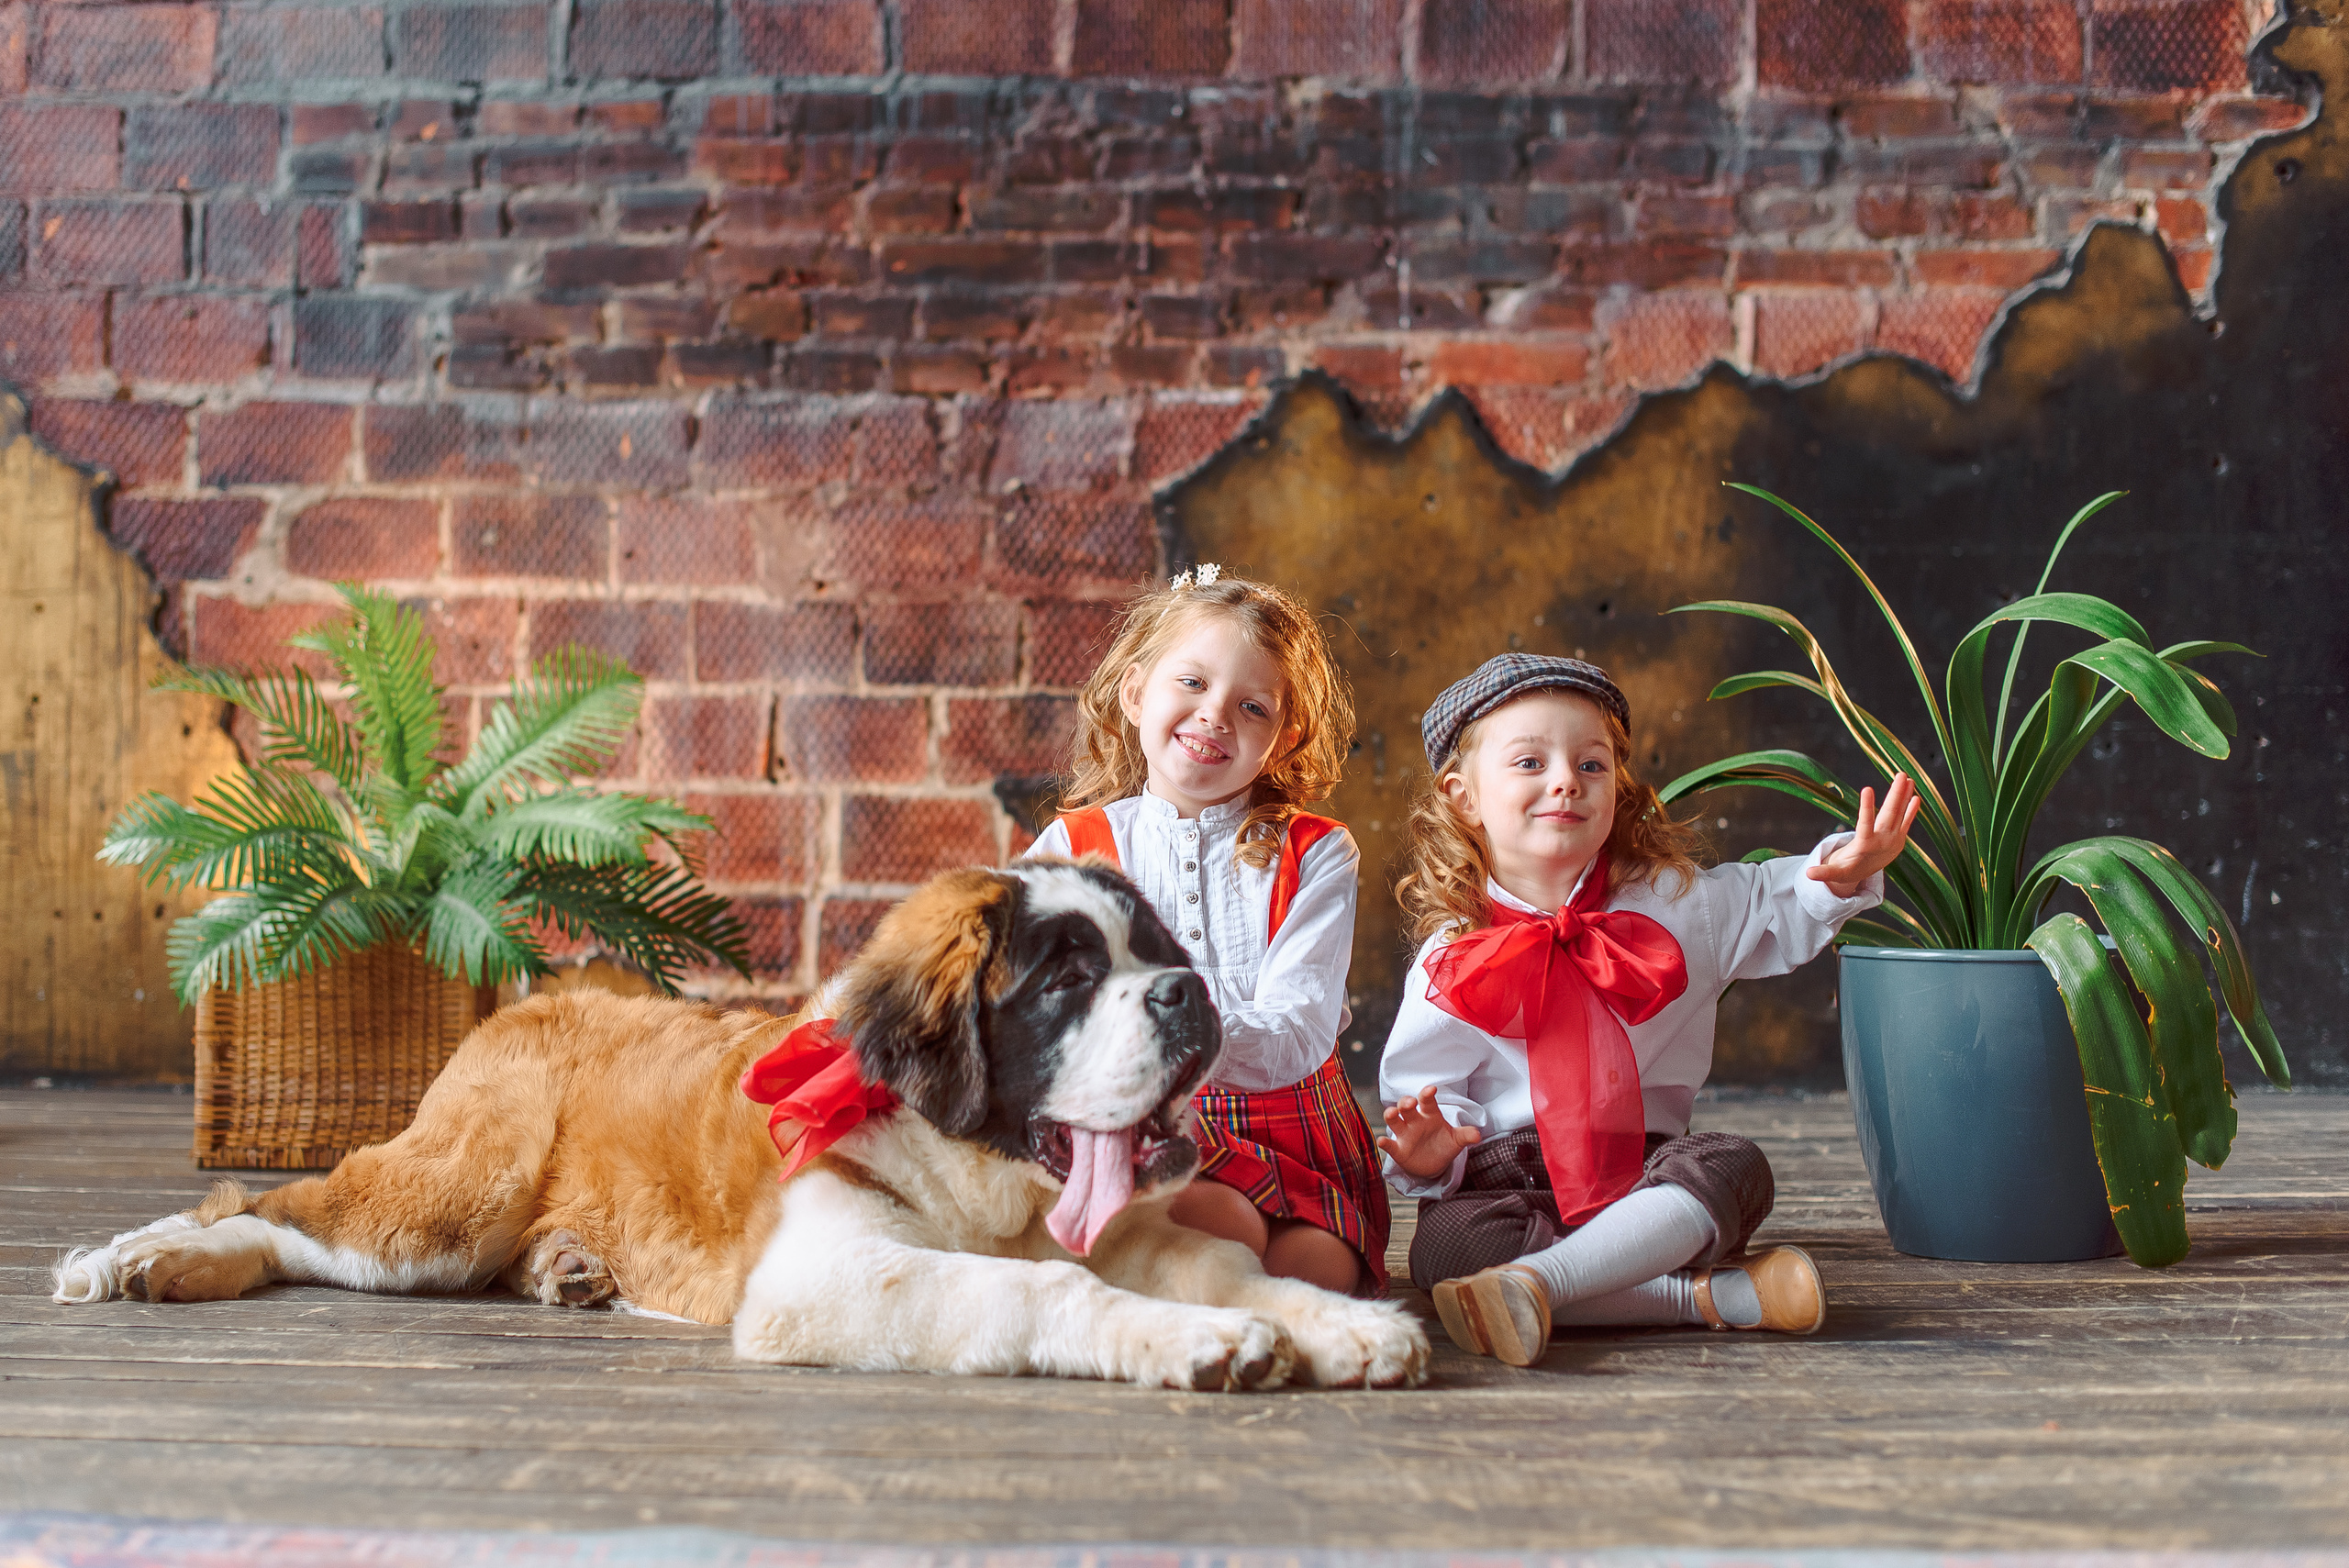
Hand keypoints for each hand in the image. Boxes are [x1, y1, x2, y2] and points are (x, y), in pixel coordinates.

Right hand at [1376, 1087, 1481, 1179]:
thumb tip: (1478, 1134)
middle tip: (1410, 1102)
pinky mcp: (1398, 1149)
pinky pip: (1390, 1145)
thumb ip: (1466, 1135)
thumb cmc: (1444, 1144)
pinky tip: (1383, 1141)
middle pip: (1406, 1107)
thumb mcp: (1457, 1140)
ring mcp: (1405, 1134)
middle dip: (1406, 1102)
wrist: (1434, 1165)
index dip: (1427, 1094)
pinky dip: (1385, 1142)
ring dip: (1391, 1115)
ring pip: (1394, 1121)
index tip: (1431, 1089)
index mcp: (1430, 1115)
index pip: (1427, 1101)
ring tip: (1392, 1113)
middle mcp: (1415, 1121)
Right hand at [1808, 772, 1920, 898]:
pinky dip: (1911, 810)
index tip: (1866, 788)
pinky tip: (1916, 797)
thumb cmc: (1846, 870)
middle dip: (1895, 794)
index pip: (1865, 823)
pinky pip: (1906, 822)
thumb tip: (1807, 874)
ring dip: (1905, 796)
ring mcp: (1893, 840)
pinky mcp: (1899, 839)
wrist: (1866, 876)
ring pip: (1900, 815)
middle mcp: (1882, 841)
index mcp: (1865, 845)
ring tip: (1909, 779)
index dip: (1866, 807)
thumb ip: (1824, 872)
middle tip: (1900, 775)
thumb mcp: (1835, 871)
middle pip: (1889, 814)